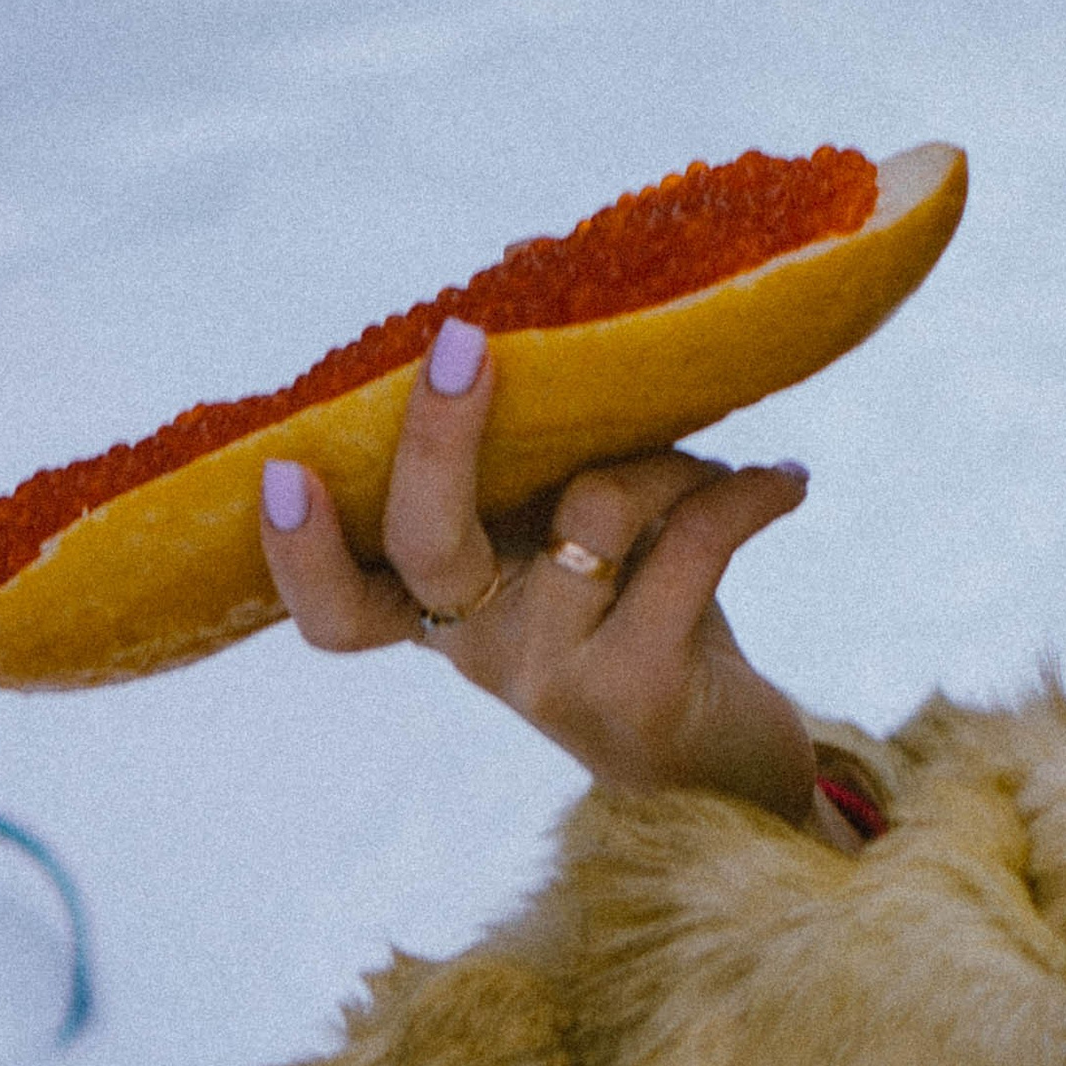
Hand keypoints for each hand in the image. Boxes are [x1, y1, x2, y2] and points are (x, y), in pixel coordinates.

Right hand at [256, 317, 856, 842]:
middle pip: (427, 545)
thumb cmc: (649, 625)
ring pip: (594, 505)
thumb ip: (543, 470)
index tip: (278, 469)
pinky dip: (748, 491)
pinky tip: (787, 482)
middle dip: (438, 438)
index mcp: (452, 616)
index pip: (338, 610)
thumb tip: (525, 295)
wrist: (734, 770)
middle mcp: (485, 655)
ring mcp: (555, 680)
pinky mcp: (642, 692)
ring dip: (672, 459)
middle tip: (463, 343)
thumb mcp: (580, 551)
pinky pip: (691, 543)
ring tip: (722, 470)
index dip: (298, 551)